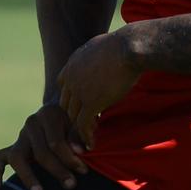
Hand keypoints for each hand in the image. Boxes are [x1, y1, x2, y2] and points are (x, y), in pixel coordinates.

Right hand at [0, 103, 87, 189]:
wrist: (61, 114)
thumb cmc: (75, 123)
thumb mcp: (80, 124)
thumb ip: (80, 136)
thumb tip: (80, 151)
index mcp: (48, 114)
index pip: (56, 141)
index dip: (70, 158)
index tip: (83, 171)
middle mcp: (31, 123)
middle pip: (39, 151)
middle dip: (57, 170)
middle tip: (71, 185)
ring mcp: (19, 137)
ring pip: (17, 157)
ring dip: (29, 177)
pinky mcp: (10, 148)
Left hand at [57, 29, 140, 148]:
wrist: (128, 48)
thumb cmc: (123, 44)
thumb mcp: (101, 46)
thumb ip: (95, 56)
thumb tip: (103, 57)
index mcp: (72, 64)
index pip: (62, 86)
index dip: (72, 98)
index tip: (81, 107)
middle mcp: (71, 78)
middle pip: (65, 104)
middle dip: (73, 116)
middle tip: (83, 128)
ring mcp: (79, 91)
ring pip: (72, 117)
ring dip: (79, 129)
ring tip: (87, 139)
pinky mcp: (90, 102)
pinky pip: (82, 125)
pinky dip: (85, 136)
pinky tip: (91, 145)